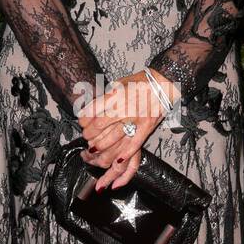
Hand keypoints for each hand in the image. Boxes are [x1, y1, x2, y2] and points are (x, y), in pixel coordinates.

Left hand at [77, 70, 164, 191]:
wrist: (162, 84)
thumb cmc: (139, 83)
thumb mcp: (117, 84)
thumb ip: (105, 98)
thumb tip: (89, 110)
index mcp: (116, 95)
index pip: (93, 111)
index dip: (83, 119)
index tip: (81, 122)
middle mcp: (125, 108)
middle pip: (100, 126)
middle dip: (89, 134)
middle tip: (86, 136)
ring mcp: (136, 119)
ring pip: (114, 139)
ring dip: (101, 146)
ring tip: (94, 148)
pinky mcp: (147, 128)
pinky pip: (134, 144)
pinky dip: (124, 154)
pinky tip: (116, 160)